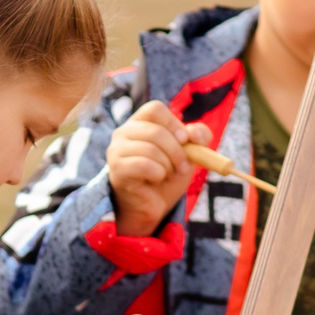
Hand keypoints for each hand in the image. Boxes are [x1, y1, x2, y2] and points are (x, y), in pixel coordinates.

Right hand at [106, 100, 209, 235]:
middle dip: (177, 151)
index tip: (185, 140)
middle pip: (155, 131)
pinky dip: (158, 174)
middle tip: (182, 166)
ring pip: (150, 149)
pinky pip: (144, 165)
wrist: (153, 204)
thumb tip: (194, 134)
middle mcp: (123, 133)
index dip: (173, 123)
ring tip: (168, 174)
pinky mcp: (116, 169)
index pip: (154, 109)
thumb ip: (198, 138)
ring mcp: (116, 151)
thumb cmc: (167, 174)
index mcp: (139, 123)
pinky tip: (155, 180)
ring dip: (168, 165)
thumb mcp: (188, 153)